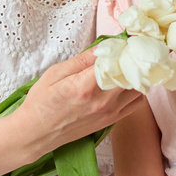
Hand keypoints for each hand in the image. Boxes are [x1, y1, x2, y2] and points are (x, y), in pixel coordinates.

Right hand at [16, 48, 144, 155]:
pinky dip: (136, 90)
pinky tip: (124, 83)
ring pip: (139, 88)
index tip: (122, 40)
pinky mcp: (112, 120)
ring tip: (125, 66)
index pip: (116, 61)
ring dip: (135, 75)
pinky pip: (136, 103)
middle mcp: (102, 101)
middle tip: (127, 50)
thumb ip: (81, 60)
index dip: (122, 48)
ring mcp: (109, 112)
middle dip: (132, 59)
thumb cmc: (41, 103)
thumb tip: (103, 47)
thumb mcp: (55, 73)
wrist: (36, 134)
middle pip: (132, 74)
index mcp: (86, 86)